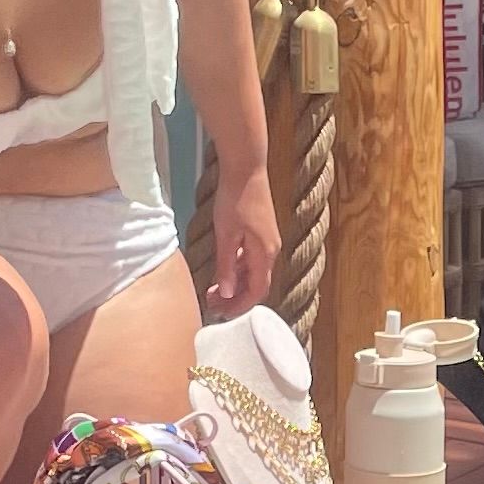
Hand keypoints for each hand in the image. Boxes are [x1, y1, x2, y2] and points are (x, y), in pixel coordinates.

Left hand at [208, 167, 280, 310]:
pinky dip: (238, 270)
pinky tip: (223, 271)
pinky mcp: (261, 234)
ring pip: (253, 273)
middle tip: (213, 306)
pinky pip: (251, 261)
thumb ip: (226, 266)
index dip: (240, 307)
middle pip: (256, 285)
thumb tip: (227, 293)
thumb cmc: (235, 199)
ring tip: (213, 291)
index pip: (257, 292)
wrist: (246, 168)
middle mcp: (270, 252)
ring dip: (235, 285)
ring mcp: (267, 243)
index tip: (221, 314)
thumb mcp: (226, 235)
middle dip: (236, 299)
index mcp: (265, 254)